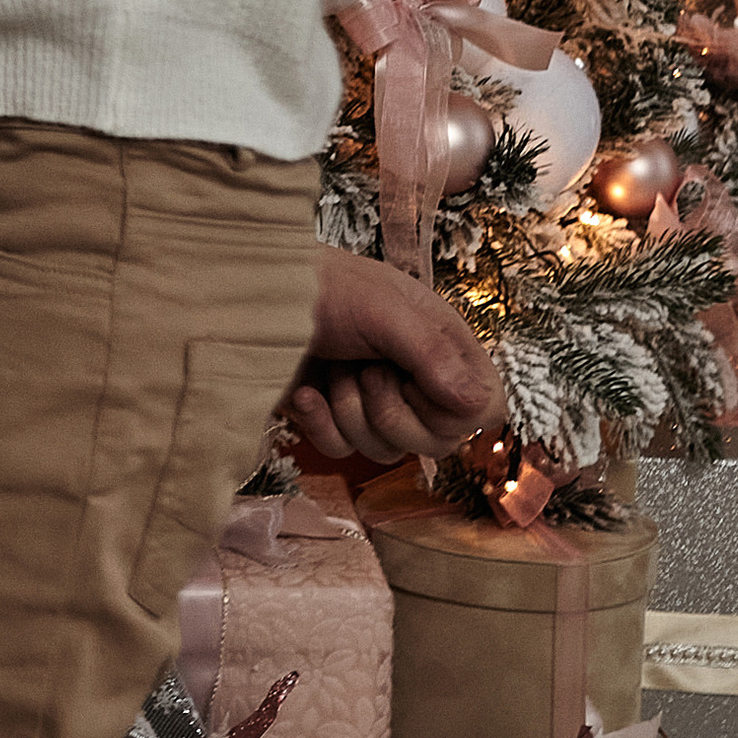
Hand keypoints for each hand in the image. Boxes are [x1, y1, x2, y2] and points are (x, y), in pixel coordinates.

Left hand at [287, 245, 507, 464]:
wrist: (253, 293)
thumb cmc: (323, 286)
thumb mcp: (384, 311)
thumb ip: (432, 355)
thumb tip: (479, 406)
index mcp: (442, 345)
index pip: (484, 406)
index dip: (454, 411)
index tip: (417, 383)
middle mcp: (416, 376)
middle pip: (438, 441)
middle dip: (392, 414)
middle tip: (367, 371)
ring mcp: (375, 400)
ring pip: (388, 451)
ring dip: (351, 413)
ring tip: (335, 370)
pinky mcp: (334, 417)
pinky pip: (344, 451)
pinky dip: (321, 424)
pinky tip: (306, 393)